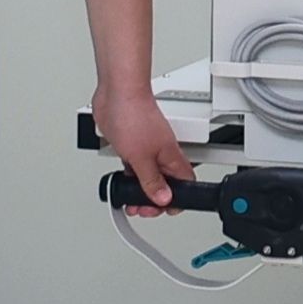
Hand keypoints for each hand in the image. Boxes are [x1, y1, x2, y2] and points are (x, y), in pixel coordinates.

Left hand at [95, 78, 193, 206]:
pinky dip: (130, 177)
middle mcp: (161, 153)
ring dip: (141, 190)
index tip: (164, 210)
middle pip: (166, 183)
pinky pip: (135, 166)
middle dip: (155, 200)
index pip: (185, 182)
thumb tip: (163, 198)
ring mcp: (146, 148)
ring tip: (131, 201)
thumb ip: (151, 180)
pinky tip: (123, 182)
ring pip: (149, 175)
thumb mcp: (140, 157)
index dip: (177, 199)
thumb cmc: (133, 116)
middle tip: (142, 208)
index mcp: (170, 156)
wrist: (117, 93)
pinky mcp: (131, 144)